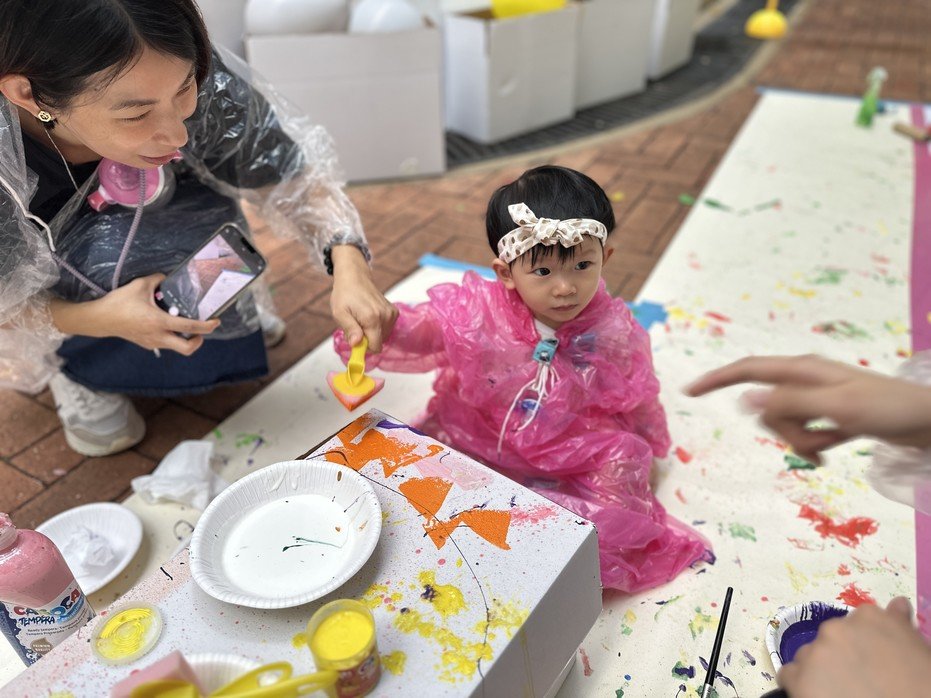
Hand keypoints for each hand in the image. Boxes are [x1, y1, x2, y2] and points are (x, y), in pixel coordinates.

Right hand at [85, 274, 218, 354]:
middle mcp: (158, 336)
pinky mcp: (145, 344)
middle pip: (186, 349)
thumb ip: (158, 280)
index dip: (206, 326)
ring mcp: (152, 342)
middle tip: (201, 331)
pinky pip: (165, 344)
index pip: (190, 327)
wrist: (100, 319)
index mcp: (159, 321)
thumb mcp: (140, 285)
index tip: (216, 321)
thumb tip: (167, 278)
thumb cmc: (119, 302)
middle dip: (199, 341)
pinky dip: (172, 337)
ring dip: (185, 339)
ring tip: (186, 326)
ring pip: (176, 347)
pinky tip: (169, 325)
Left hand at [329, 245, 397, 351]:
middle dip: (366, 339)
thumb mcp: (339, 313)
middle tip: (355, 325)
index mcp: (372, 318)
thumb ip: (350, 329)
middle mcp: (385, 316)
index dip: (364, 348)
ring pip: (383, 336)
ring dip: (371, 332)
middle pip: (379, 342)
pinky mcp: (394, 312)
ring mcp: (391, 314)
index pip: (375, 347)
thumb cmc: (344, 294)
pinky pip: (386, 329)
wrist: (354, 276)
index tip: (354, 340)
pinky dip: (377, 326)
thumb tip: (356, 344)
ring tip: (361, 319)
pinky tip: (368, 315)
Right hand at [685, 355, 930, 462]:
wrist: (928, 423)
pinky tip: (831, 455)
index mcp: (802, 370)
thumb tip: (745, 400)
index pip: (748, 370)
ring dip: (801, 442)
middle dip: (782, 430)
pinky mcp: (828, 417)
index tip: (689, 392)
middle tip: (815, 439)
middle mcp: (805, 381)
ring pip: (783, 425)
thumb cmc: (887, 408)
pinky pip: (802, 435)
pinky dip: (812, 448)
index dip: (717, 379)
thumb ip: (789, 403)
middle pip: (766, 408)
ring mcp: (816, 400)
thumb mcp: (836, 407)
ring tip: (831, 446)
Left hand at [777, 598, 930, 697]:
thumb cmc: (919, 687)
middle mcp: (837, 628)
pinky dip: (801, 685)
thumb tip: (897, 604)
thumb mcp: (917, 650)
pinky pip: (789, 675)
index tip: (871, 661)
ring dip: (820, 670)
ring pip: (809, 656)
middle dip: (841, 657)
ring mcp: (816, 652)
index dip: (864, 645)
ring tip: (841, 691)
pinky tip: (820, 695)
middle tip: (858, 680)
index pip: (858, 623)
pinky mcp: (799, 677)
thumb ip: (898, 626)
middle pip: (831, 639)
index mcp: (870, 618)